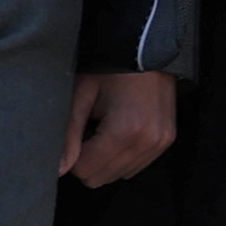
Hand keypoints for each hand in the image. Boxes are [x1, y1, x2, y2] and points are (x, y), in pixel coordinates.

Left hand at [62, 71, 176, 185]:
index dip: (73, 154)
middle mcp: (146, 142)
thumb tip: (58, 170)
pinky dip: (123, 155)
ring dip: (106, 159)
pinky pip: (135, 166)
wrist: (148, 48)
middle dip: (88, 160)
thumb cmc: (110, 69)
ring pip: (119, 175)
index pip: (85, 170)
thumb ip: (68, 135)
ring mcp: (160, 143)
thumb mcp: (82, 95)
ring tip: (107, 127)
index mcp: (124, 131)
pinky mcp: (167, 141)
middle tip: (90, 129)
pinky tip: (122, 131)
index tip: (78, 130)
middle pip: (101, 178)